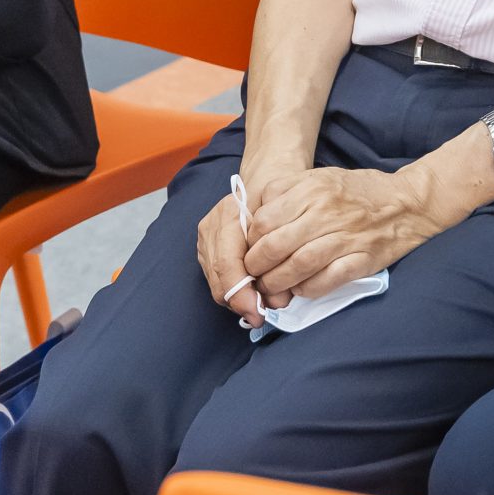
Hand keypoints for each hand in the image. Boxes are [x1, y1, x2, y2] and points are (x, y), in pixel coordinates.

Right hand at [195, 175, 273, 325]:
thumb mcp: (287, 224)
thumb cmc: (282, 201)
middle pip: (219, 276)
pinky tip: (249, 295)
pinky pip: (216, 276)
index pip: (228, 264)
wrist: (268, 178)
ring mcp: (206, 235)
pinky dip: (233, 289)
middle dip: (240, 300)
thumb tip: (278, 301)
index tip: (259, 312)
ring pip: (215, 280)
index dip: (242, 293)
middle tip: (260, 316)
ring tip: (258, 308)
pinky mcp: (206, 244)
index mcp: (231, 213)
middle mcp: (213, 224)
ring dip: (237, 298)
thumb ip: (282, 261)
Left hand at [241, 166, 442, 303]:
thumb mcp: (322, 177)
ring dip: (278, 283)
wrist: (409, 202)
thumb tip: (256, 217)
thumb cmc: (360, 191)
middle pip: (275, 245)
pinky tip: (301, 289)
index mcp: (313, 188)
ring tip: (272, 288)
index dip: (250, 241)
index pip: (264, 220)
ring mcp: (345, 236)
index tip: (249, 250)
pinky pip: (325, 281)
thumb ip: (289, 192)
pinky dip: (307, 289)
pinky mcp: (362, 259)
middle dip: (257, 266)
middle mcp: (326, 211)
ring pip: (297, 266)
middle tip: (255, 274)